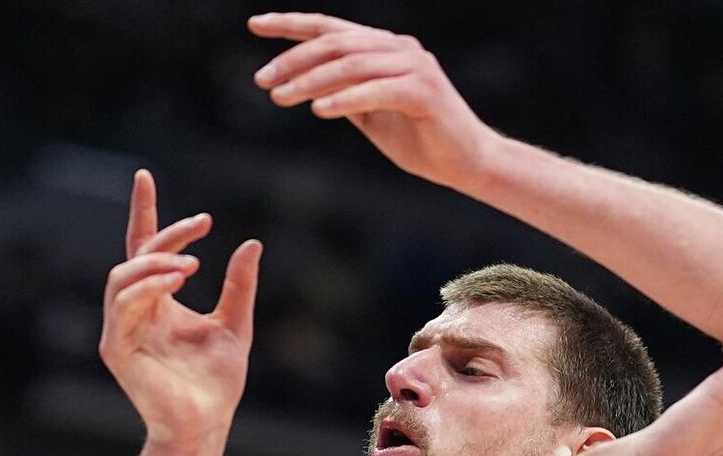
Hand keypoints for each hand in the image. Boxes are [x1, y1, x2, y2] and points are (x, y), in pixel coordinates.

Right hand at [101, 171, 260, 447]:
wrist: (207, 424)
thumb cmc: (217, 383)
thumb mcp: (235, 325)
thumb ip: (239, 286)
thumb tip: (252, 243)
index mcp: (158, 302)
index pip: (145, 248)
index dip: (144, 213)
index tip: (143, 176)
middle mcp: (136, 311)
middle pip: (138, 256)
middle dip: (168, 235)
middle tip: (202, 226)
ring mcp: (122, 329)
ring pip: (123, 276)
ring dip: (156, 263)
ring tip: (191, 265)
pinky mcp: (117, 348)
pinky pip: (123, 306)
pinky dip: (146, 287)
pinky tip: (175, 282)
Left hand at [251, 14, 493, 189]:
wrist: (467, 162)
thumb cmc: (420, 141)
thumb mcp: (373, 116)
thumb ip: (348, 96)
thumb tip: (312, 87)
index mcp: (383, 48)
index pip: (331, 29)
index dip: (292, 25)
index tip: (255, 26)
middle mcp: (398, 48)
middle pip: (336, 44)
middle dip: (294, 59)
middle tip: (262, 79)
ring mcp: (413, 66)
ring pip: (352, 65)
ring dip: (312, 80)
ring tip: (281, 96)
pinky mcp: (424, 92)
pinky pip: (377, 90)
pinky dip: (346, 99)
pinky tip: (319, 110)